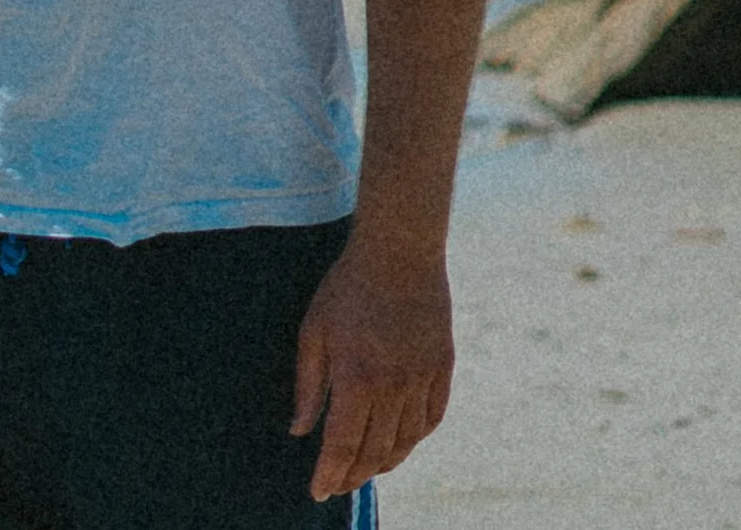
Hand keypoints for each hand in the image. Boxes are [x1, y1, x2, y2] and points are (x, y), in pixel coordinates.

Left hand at [291, 231, 453, 500]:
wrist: (399, 250)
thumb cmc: (348, 287)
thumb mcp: (315, 330)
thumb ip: (309, 385)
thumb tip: (299, 430)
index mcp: (357, 379)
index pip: (341, 447)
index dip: (329, 476)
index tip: (318, 492)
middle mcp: (393, 388)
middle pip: (374, 453)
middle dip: (353, 476)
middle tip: (339, 484)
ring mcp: (421, 379)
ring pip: (405, 443)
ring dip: (384, 463)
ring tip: (366, 469)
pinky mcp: (442, 367)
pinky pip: (431, 419)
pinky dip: (415, 438)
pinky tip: (401, 441)